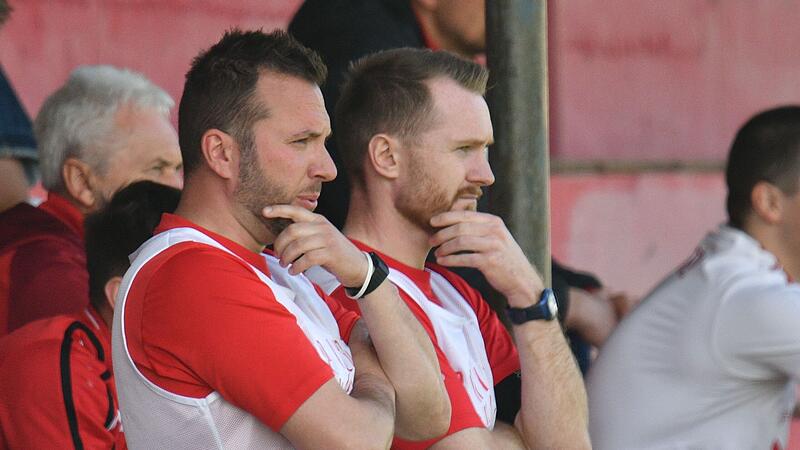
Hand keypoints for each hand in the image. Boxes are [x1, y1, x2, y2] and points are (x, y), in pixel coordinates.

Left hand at [263, 205, 367, 286]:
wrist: (357, 266)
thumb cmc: (333, 253)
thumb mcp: (321, 237)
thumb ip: (305, 233)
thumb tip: (281, 237)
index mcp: (318, 220)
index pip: (296, 210)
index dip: (279, 209)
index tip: (264, 211)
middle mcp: (322, 227)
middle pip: (293, 230)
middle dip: (280, 244)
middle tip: (278, 256)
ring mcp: (327, 240)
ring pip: (298, 245)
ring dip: (287, 257)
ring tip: (285, 264)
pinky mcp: (330, 254)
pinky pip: (307, 259)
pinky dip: (297, 267)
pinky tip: (294, 271)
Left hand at [429, 210, 543, 306]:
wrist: (522, 280)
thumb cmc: (504, 258)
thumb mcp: (495, 237)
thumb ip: (478, 227)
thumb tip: (452, 221)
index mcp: (494, 222)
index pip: (465, 215)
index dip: (446, 217)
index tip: (432, 221)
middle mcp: (495, 231)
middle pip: (460, 227)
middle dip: (442, 233)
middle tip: (431, 240)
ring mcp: (494, 246)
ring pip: (460, 242)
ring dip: (445, 247)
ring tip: (437, 253)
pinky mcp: (490, 261)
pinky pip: (464, 258)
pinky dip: (450, 260)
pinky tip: (442, 262)